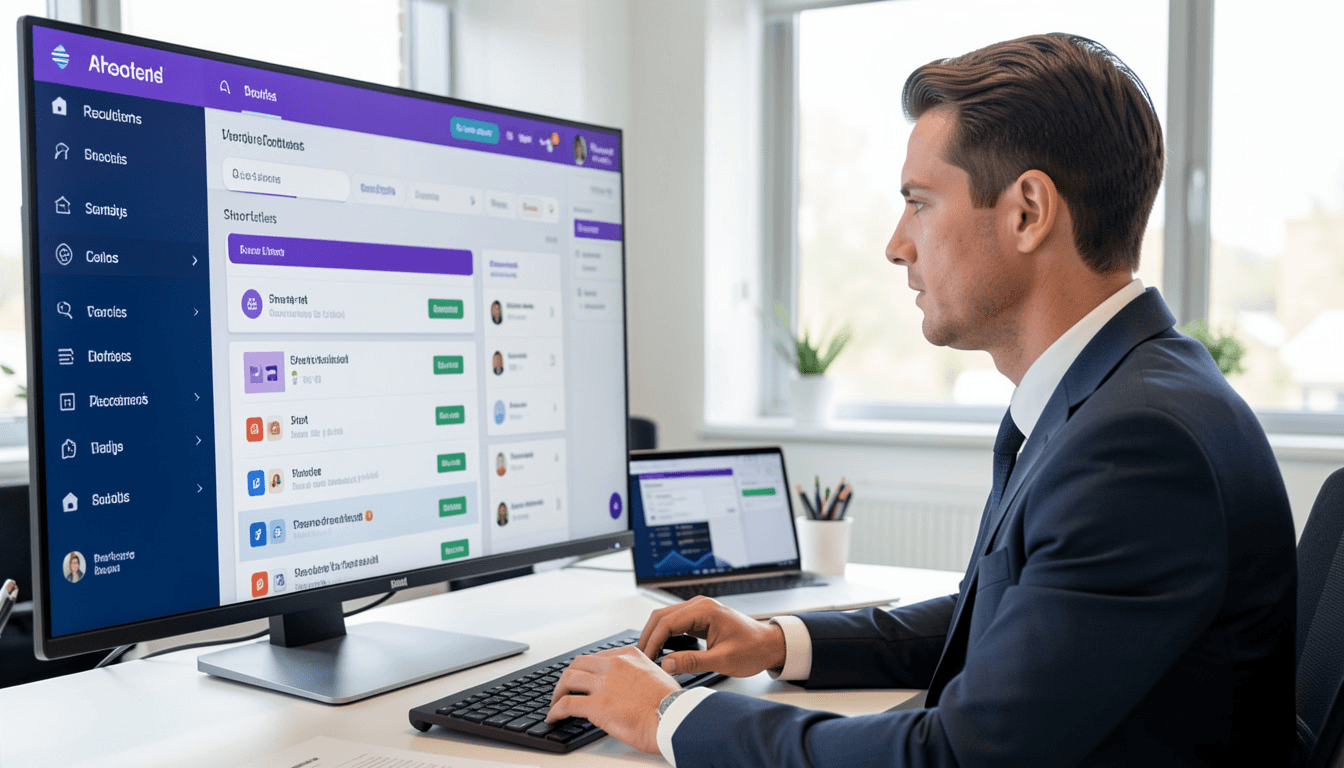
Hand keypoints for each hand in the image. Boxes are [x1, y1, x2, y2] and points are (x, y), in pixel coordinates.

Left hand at [546, 646, 677, 753]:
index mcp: (629, 656)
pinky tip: (553, 717)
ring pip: (567, 680)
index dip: (585, 670)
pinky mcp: (596, 705)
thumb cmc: (671, 704)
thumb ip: (639, 675)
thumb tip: (630, 687)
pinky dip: (555, 711)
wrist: (674, 717)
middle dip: (567, 678)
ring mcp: (604, 684)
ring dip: (557, 693)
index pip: (597, 657)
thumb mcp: (657, 676)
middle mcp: (614, 665)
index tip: (582, 680)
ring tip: (555, 704)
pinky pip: (566, 705)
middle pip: (577, 664)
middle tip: (564, 690)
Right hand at [638, 595, 786, 676]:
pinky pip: (676, 623)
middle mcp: (700, 605)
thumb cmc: (753, 649)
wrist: (770, 645)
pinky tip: (661, 649)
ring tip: (648, 655)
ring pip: (666, 618)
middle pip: (662, 616)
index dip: (653, 641)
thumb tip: (667, 664)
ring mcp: (699, 610)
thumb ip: (693, 662)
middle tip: (642, 657)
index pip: (667, 622)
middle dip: (649, 636)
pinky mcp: (700, 618)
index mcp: (705, 610)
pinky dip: (665, 634)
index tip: (646, 658)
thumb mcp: (723, 660)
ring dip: (655, 634)